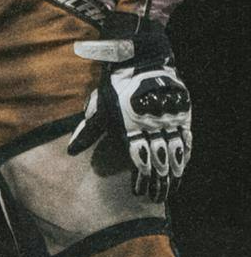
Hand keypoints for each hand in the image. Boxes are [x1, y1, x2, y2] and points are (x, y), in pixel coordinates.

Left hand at [70, 29, 193, 202]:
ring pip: (173, 150)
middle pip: (157, 158)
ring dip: (173, 172)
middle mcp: (152, 123)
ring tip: (171, 189)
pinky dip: (184, 153)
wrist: (142, 57)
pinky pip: (185, 136)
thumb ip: (88, 130)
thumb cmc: (115, 85)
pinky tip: (183, 166)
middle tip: (156, 198)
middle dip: (157, 180)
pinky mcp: (182, 111)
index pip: (138, 157)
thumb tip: (71, 151)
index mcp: (131, 124)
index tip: (139, 193)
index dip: (140, 176)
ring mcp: (170, 117)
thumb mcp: (99, 106)